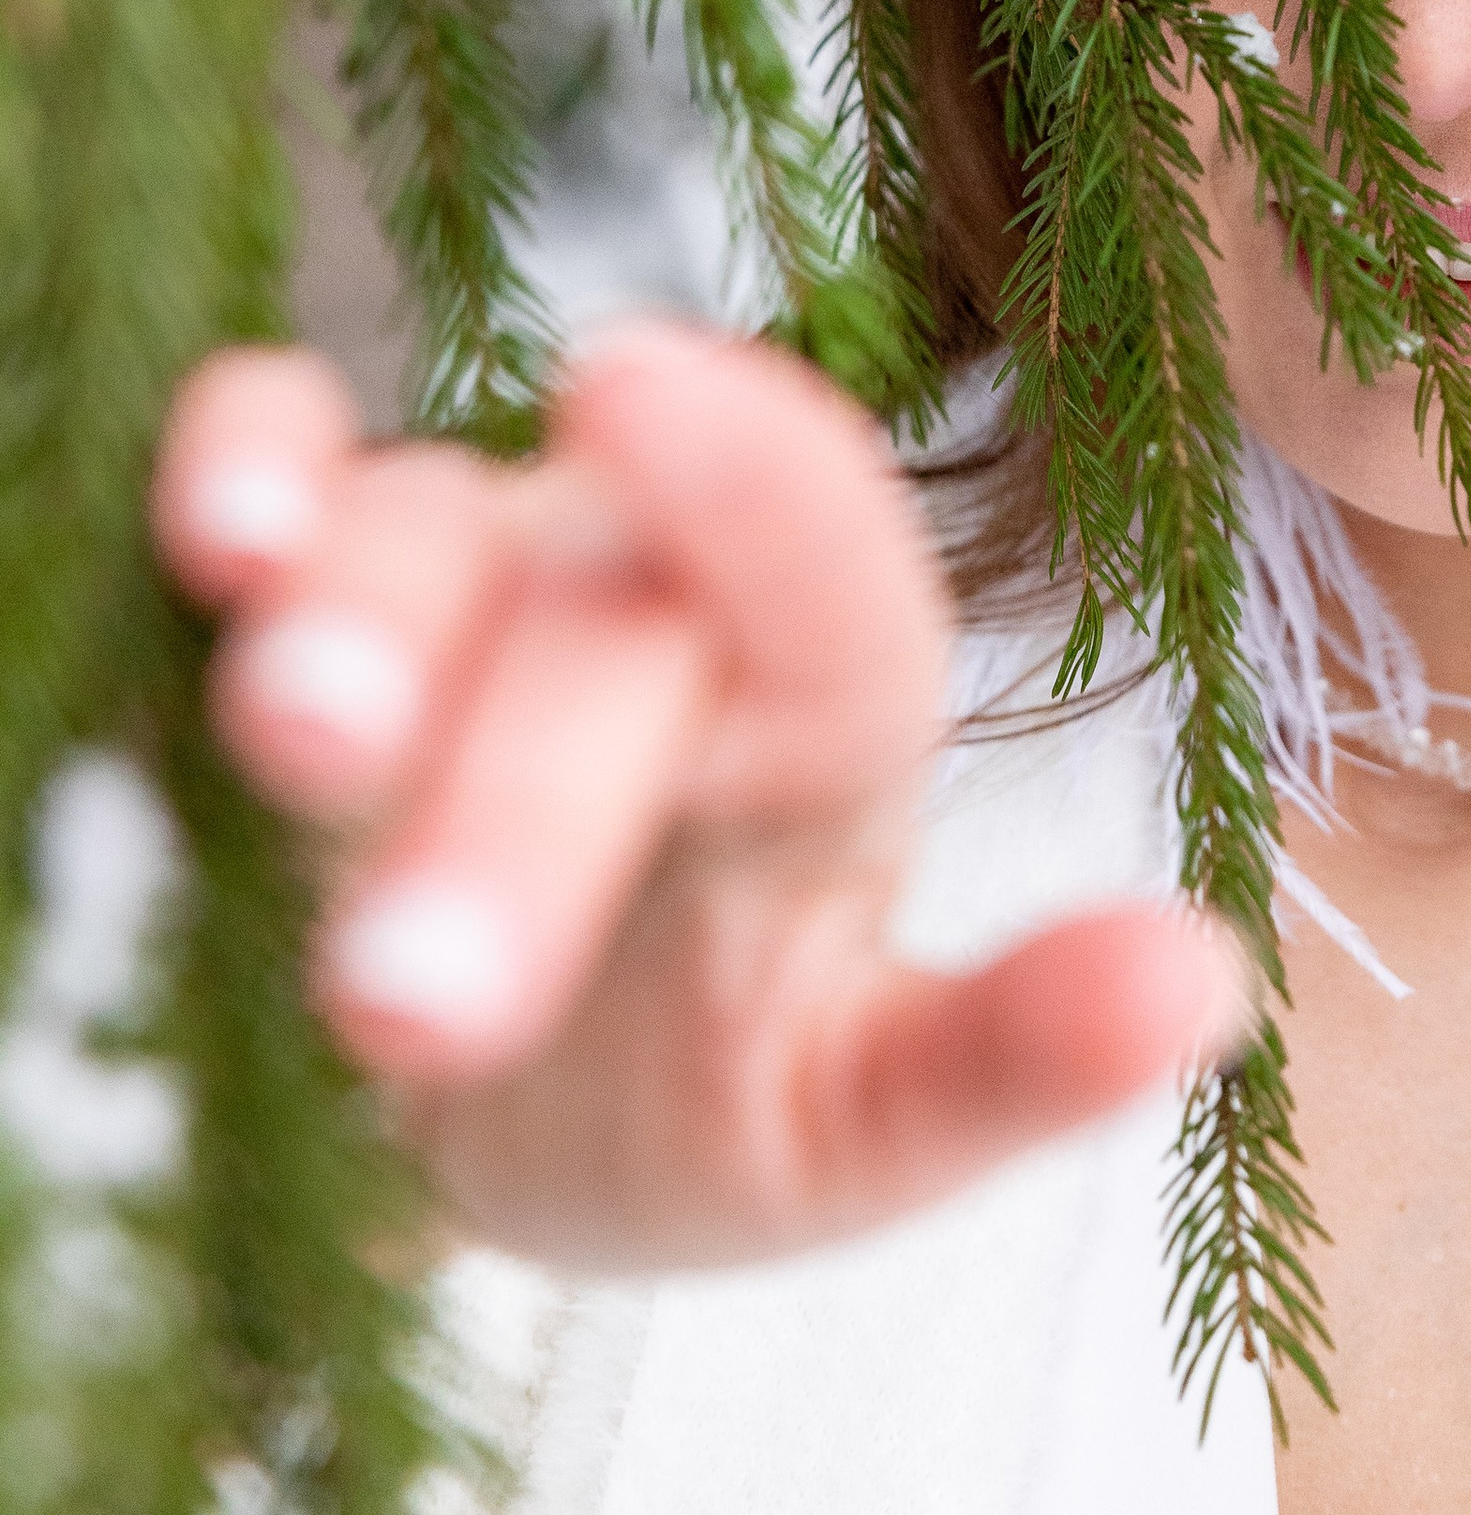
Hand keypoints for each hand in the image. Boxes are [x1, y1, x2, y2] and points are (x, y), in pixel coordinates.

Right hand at [154, 322, 1246, 1268]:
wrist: (488, 1089)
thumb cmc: (688, 1083)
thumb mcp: (849, 1124)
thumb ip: (1010, 1059)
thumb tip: (1213, 987)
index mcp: (816, 720)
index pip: (826, 580)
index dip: (752, 485)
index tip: (637, 391)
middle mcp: (649, 605)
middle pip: (594, 644)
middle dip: (510, 806)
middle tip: (414, 992)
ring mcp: (475, 576)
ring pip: (415, 545)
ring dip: (349, 632)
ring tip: (301, 734)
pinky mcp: (308, 577)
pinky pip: (272, 468)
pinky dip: (237, 466)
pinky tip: (213, 522)